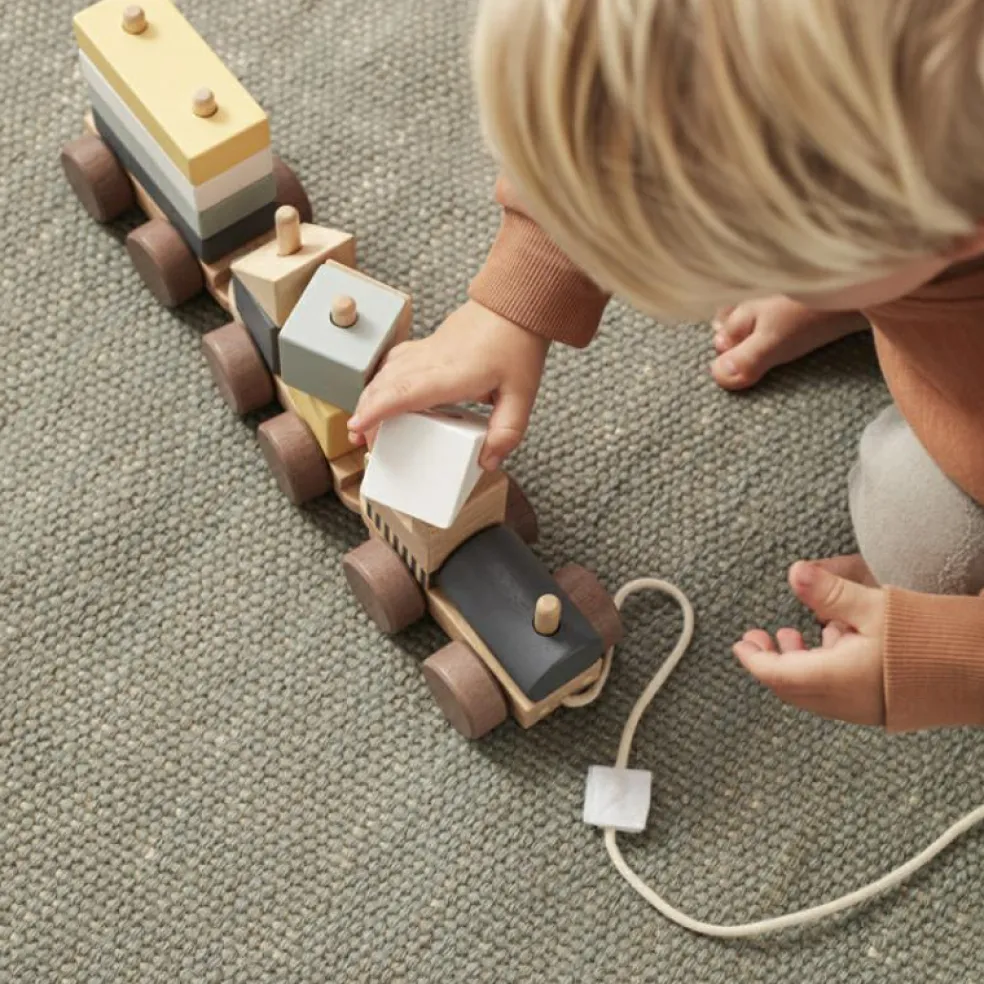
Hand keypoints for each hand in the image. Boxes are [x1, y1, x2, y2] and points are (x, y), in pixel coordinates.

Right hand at [348, 301, 548, 469]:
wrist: (513, 305)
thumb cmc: (516, 344)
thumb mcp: (522, 395)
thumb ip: (507, 431)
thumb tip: (487, 461)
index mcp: (451, 374)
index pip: (404, 392)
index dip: (377, 410)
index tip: (358, 427)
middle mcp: (430, 360)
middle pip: (385, 385)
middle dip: (365, 412)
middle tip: (358, 438)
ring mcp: (425, 350)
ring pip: (385, 372)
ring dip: (369, 397)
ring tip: (363, 422)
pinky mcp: (425, 346)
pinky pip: (393, 362)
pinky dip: (380, 380)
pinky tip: (379, 392)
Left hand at [733, 561, 886, 725]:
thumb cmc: (931, 641)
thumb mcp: (876, 606)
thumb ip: (831, 592)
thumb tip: (794, 572)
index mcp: (835, 679)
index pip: (776, 675)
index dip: (754, 659)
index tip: (740, 643)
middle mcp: (845, 701)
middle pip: (791, 687)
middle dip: (771, 660)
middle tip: (759, 636)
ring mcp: (865, 707)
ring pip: (814, 690)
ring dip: (798, 663)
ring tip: (793, 633)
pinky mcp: (883, 705)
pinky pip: (838, 690)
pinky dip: (824, 667)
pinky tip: (836, 638)